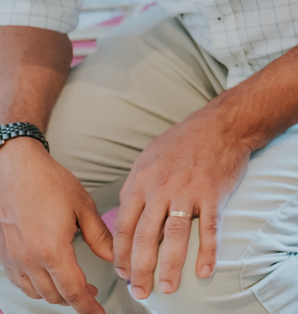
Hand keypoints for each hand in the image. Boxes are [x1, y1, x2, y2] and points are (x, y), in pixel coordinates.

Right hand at [0, 138, 111, 313]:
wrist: (15, 170)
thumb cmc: (49, 183)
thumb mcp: (83, 207)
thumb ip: (99, 236)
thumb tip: (114, 257)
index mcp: (53, 250)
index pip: (72, 291)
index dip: (87, 306)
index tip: (98, 312)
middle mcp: (30, 260)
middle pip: (54, 295)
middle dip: (75, 300)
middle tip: (91, 294)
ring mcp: (14, 259)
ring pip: (36, 292)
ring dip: (56, 294)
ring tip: (73, 285)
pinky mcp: (4, 254)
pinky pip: (21, 281)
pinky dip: (37, 286)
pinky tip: (49, 276)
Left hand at [113, 107, 251, 299]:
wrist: (222, 124)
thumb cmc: (185, 140)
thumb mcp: (149, 157)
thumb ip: (137, 186)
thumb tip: (127, 215)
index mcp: (141, 182)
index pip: (124, 226)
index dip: (122, 255)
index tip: (123, 273)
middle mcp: (160, 189)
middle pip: (145, 237)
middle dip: (140, 269)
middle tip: (140, 292)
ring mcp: (187, 192)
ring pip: (174, 237)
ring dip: (170, 267)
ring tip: (167, 288)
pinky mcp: (213, 194)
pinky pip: (209, 228)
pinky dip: (207, 252)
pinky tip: (204, 271)